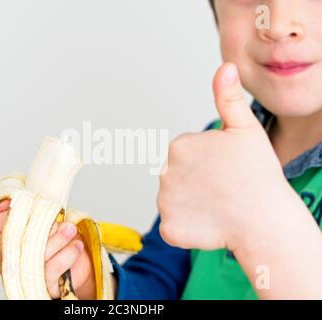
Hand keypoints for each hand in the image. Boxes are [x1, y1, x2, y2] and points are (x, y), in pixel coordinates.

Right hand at [0, 199, 95, 298]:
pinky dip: (67, 254)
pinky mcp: (39, 285)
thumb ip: (29, 206)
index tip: (34, 205)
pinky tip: (76, 246)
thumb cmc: (56, 236)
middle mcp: (4, 259)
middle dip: (35, 227)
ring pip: (31, 254)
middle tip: (56, 219)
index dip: (14, 213)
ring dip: (56, 239)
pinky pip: (51, 268)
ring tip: (70, 229)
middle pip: (7, 242)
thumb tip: (14, 200)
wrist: (76, 262)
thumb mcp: (42, 216)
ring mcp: (20, 273)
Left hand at [157, 63, 292, 251]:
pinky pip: (173, 226)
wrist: (265, 219)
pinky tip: (208, 224)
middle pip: (177, 176)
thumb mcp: (245, 129)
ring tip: (217, 207)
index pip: (186, 155)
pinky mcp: (169, 228)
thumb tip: (225, 68)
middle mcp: (164, 171)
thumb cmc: (258, 174)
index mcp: (179, 145)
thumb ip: (228, 99)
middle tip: (221, 190)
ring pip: (174, 200)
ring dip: (191, 204)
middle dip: (194, 182)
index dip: (206, 164)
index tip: (223, 171)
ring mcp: (165, 202)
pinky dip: (187, 227)